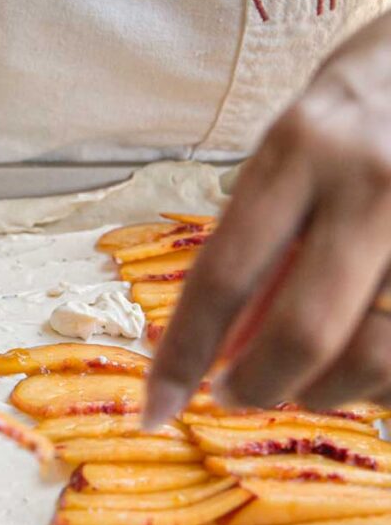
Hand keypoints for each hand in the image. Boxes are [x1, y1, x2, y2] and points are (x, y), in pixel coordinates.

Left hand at [146, 12, 390, 424]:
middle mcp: (372, 183)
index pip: (222, 277)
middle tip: (235, 395)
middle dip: (258, 387)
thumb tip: (221, 351)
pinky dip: (378, 379)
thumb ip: (257, 248)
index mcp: (300, 151)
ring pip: (374, 357)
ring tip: (304, 378)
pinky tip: (362, 362)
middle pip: (303, 332)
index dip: (183, 357)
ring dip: (324, 391)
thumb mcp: (288, 159)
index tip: (155, 409)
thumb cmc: (353, 116)